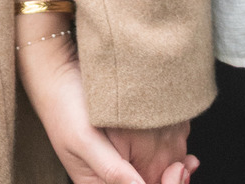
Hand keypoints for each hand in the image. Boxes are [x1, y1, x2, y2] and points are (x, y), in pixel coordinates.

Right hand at [16, 30, 197, 183]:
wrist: (56, 71)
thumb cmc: (64, 105)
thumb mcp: (85, 139)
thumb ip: (112, 170)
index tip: (177, 169)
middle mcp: (108, 180)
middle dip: (172, 182)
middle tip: (187, 164)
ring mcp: (117, 164)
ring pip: (151, 178)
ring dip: (172, 174)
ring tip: (188, 161)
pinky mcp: (124, 148)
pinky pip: (150, 164)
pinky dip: (168, 161)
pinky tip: (181, 155)